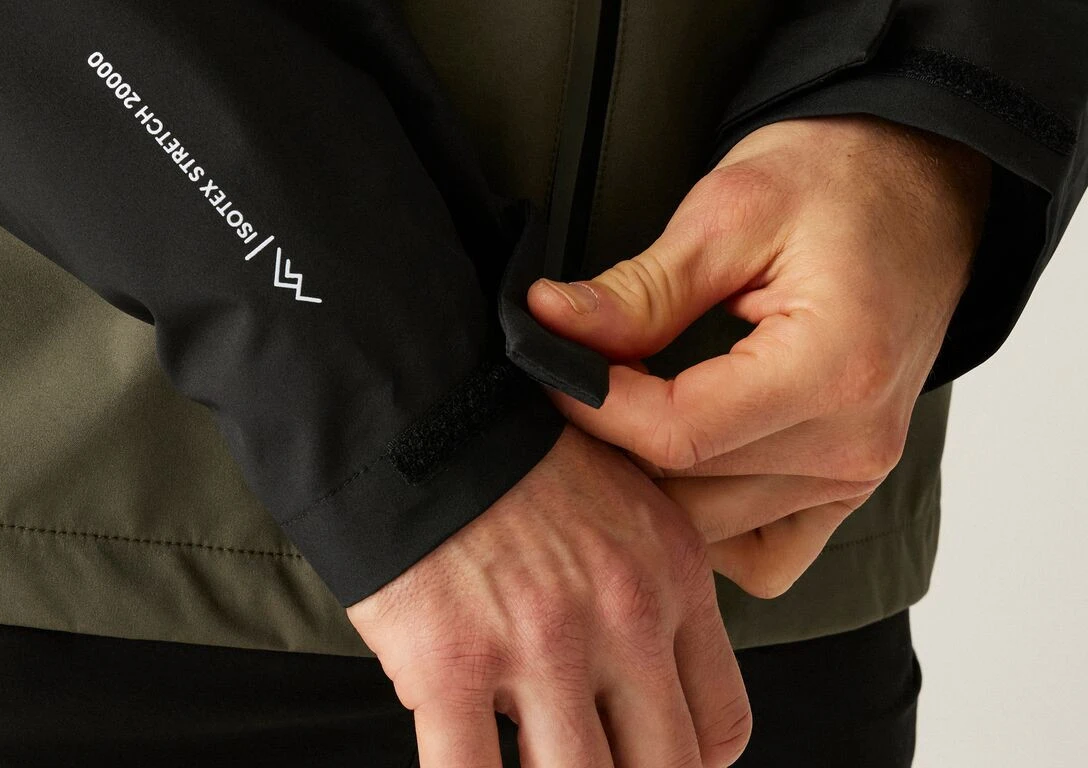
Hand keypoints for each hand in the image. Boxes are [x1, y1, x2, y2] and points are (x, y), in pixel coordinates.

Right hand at [346, 424, 750, 767]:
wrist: (406, 395)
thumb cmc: (498, 438)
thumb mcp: (610, 485)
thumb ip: (636, 574)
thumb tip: (627, 669)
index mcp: (669, 569)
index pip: (721, 725)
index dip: (685, 764)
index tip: (641, 757)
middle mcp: (622, 614)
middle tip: (584, 759)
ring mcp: (540, 643)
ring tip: (521, 758)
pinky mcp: (451, 663)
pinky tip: (461, 764)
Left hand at [527, 116, 990, 597]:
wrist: (916, 188)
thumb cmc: (833, 184)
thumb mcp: (727, 213)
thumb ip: (640, 289)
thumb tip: (547, 321)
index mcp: (833, 370)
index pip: (679, 433)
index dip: (593, 403)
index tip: (550, 357)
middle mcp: (854, 442)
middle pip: (689, 490)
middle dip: (609, 440)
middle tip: (571, 374)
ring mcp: (857, 475)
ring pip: (713, 528)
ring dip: (649, 480)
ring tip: (615, 402)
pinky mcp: (850, 485)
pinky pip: (764, 552)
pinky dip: (707, 520)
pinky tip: (673, 455)